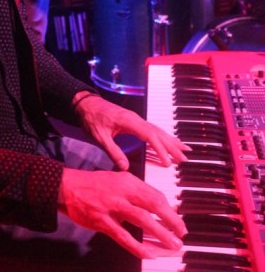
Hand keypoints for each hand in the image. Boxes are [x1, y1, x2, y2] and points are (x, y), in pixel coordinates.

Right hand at [58, 167, 185, 258]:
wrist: (68, 187)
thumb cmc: (94, 184)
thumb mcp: (117, 179)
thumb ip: (135, 191)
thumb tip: (156, 204)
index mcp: (128, 180)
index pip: (155, 194)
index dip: (169, 209)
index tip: (177, 220)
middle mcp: (123, 192)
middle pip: (154, 205)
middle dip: (172, 220)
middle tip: (182, 233)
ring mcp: (113, 207)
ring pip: (143, 220)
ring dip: (161, 233)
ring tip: (173, 245)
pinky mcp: (102, 222)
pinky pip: (124, 237)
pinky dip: (138, 247)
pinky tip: (149, 254)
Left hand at [72, 93, 188, 170]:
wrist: (86, 104)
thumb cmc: (92, 118)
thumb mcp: (99, 136)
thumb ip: (112, 151)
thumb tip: (125, 167)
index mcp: (129, 121)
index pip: (149, 135)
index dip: (160, 149)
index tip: (168, 162)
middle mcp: (136, 119)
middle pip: (158, 132)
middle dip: (172, 146)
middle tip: (184, 159)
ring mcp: (136, 119)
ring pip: (158, 130)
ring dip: (171, 140)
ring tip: (185, 151)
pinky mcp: (135, 122)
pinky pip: (153, 129)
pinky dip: (163, 136)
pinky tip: (170, 142)